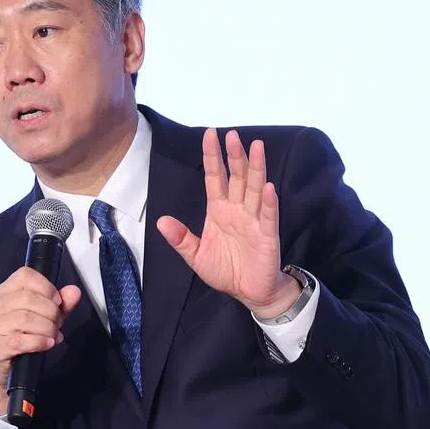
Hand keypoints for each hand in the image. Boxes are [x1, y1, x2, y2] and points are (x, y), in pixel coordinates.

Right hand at [0, 267, 82, 415]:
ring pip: (25, 319)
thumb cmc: (20, 341)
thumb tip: (74, 291)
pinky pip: (21, 340)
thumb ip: (60, 305)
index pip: (24, 276)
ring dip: (47, 328)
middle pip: (27, 298)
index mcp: (2, 293)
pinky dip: (40, 341)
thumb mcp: (42, 318)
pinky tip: (47, 344)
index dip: (46, 287)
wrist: (2, 373)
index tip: (57, 301)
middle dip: (51, 311)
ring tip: (53, 335)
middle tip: (57, 323)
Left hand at [157, 129, 300, 318]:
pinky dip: (268, 202)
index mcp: (218, 211)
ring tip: (256, 147)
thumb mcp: (196, 257)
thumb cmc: (225, 271)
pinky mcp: (267, 235)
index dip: (212, 157)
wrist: (249, 293)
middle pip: (236, 177)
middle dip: (234, 156)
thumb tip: (161, 221)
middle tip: (233, 135)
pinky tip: (268, 188)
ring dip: (256, 168)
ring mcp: (254, 220)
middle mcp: (237, 210)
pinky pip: (268, 216)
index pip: (215, 178)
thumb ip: (181, 239)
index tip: (210, 134)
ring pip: (254, 189)